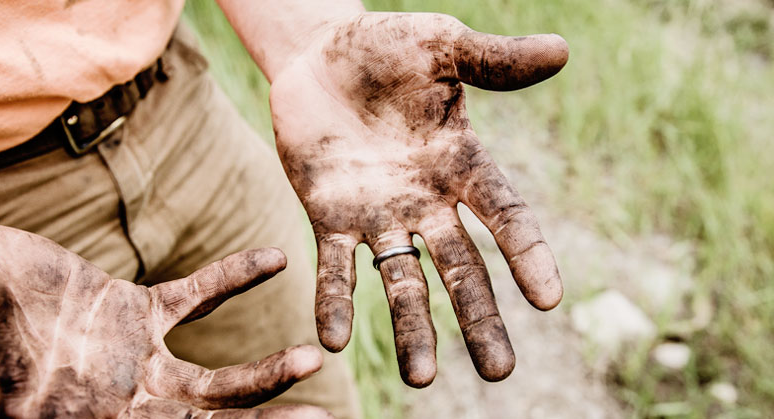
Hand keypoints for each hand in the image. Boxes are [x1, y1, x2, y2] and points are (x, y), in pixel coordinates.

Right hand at [0, 221, 330, 417]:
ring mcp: (136, 360)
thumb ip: (8, 402)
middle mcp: (130, 404)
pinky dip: (234, 278)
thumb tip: (16, 409)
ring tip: (311, 359)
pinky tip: (274, 260)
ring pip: (215, 377)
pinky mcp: (133, 311)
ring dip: (265, 371)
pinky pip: (195, 295)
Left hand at [270, 12, 566, 386]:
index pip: (504, 214)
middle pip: (461, 267)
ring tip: (419, 380)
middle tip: (499, 374)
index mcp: (461, 163)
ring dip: (411, 328)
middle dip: (478, 318)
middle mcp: (426, 200)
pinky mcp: (328, 216)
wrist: (318, 56)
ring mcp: (378, 214)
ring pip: (401, 280)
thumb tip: (561, 51)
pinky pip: (334, 266)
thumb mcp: (441, 46)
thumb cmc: (386, 48)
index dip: (527, 254)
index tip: (550, 299)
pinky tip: (333, 341)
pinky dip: (334, 302)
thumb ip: (493, 61)